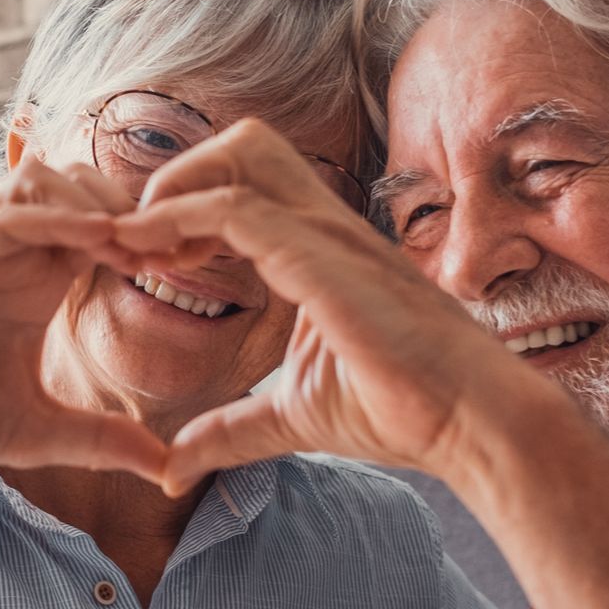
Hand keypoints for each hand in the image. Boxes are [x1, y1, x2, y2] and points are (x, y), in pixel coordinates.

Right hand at [0, 156, 166, 481]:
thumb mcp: (40, 432)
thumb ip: (103, 441)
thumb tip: (172, 471)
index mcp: (40, 281)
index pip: (108, 230)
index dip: (152, 236)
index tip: (193, 262)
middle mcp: (14, 254)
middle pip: (85, 188)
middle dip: (135, 206)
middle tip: (175, 244)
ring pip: (46, 179)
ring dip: (96, 200)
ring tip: (135, 242)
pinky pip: (5, 214)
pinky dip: (54, 215)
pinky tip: (97, 236)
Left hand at [114, 121, 534, 492]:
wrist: (473, 426)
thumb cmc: (402, 412)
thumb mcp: (291, 418)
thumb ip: (230, 430)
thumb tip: (172, 465)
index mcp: (318, 248)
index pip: (242, 185)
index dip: (182, 208)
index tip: (140, 256)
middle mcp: (323, 225)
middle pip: (242, 143)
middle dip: (180, 176)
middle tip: (140, 241)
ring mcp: (327, 235)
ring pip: (238, 155)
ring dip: (173, 190)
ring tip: (135, 245)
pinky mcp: (323, 260)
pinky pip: (236, 211)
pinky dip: (179, 220)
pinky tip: (149, 259)